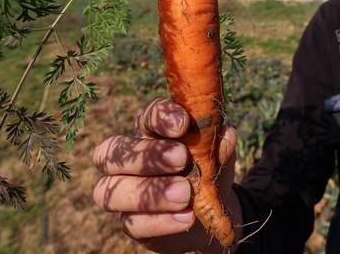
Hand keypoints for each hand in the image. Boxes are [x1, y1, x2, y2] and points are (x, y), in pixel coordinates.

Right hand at [92, 98, 240, 252]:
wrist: (208, 213)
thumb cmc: (205, 172)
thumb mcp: (217, 158)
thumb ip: (218, 147)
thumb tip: (227, 135)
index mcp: (149, 132)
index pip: (146, 117)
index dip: (160, 116)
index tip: (183, 123)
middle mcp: (126, 160)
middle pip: (114, 152)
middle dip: (148, 155)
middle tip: (181, 159)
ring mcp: (122, 193)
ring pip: (112, 191)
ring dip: (150, 192)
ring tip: (185, 194)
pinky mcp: (131, 223)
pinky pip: (133, 224)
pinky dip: (160, 222)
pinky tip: (186, 218)